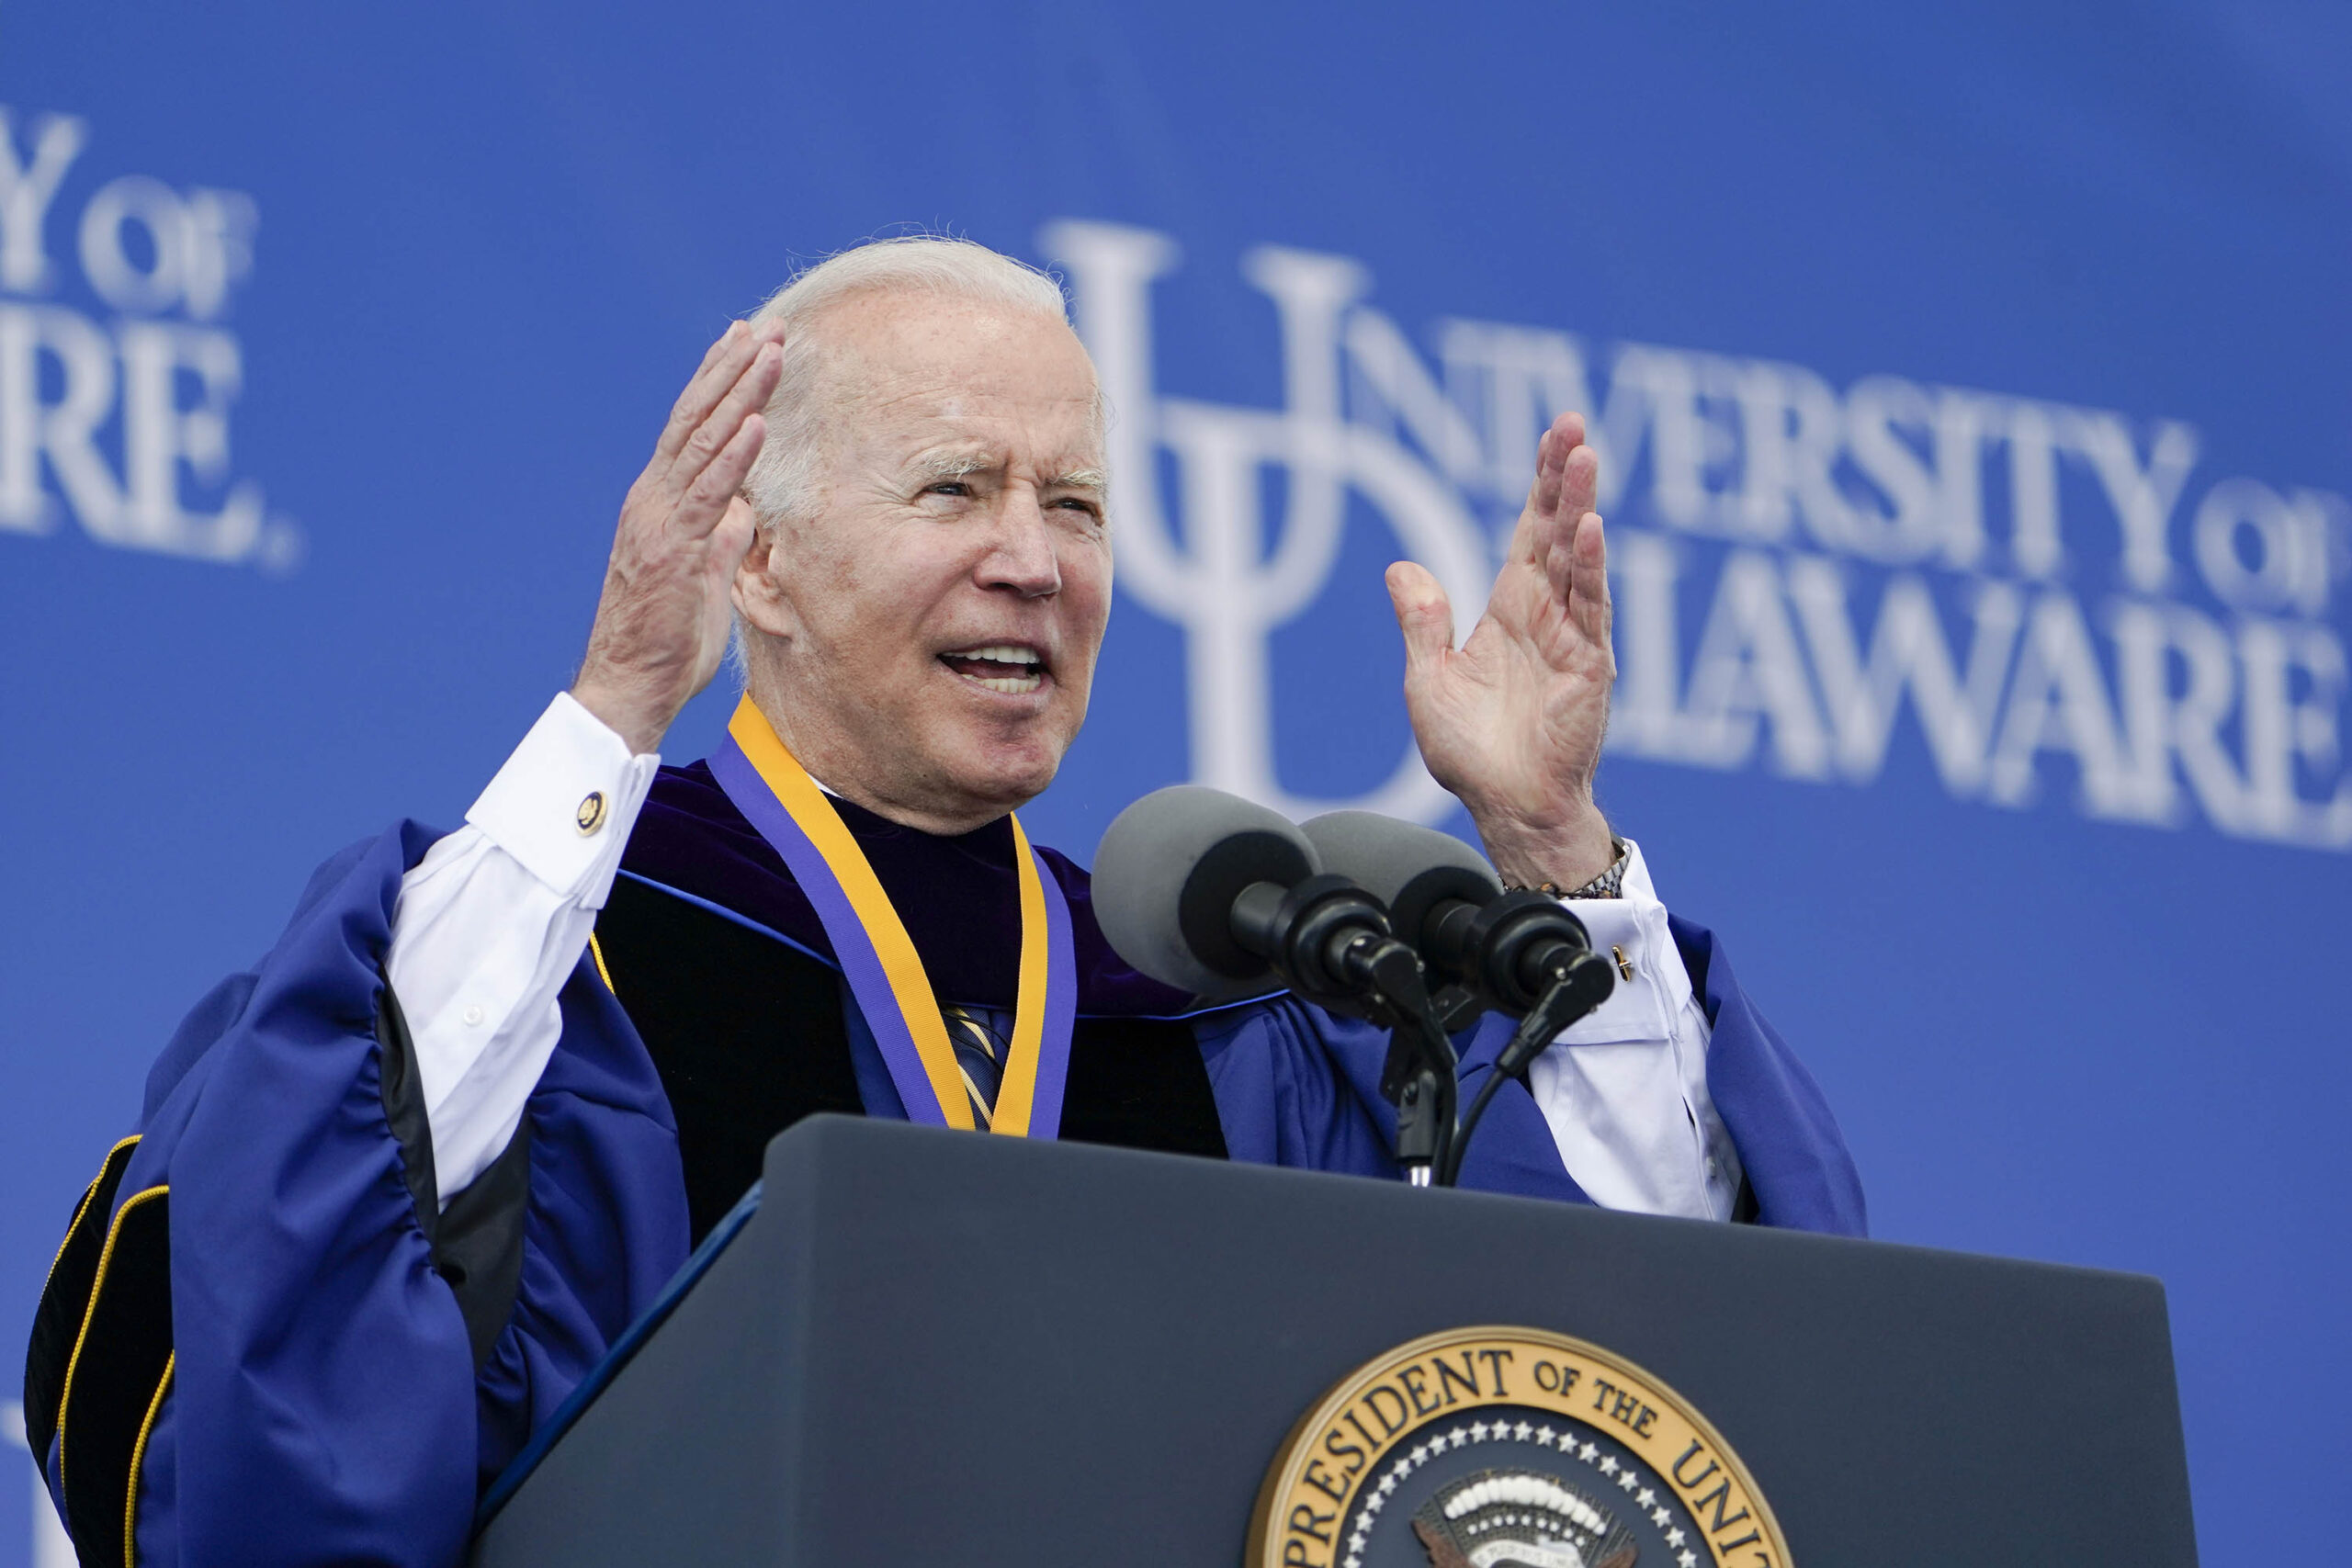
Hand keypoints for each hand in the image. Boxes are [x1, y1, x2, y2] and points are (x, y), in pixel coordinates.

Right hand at [573, 320, 783, 754]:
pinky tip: (756, 422)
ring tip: (771, 351)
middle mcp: (654, 499)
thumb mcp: (705, 579)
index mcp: (661, 503)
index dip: (719, 382)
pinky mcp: (674, 550)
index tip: (746, 340)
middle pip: (696, 419)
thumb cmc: (669, 640)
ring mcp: (660, 521)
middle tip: (768, 325)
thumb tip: (743, 511)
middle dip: (733, 368)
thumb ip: (721, 539)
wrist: (631, 685)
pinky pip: (708, 494)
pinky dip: (733, 455)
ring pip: (703, 443)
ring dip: (740, 394)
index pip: (693, 429)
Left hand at [1387, 411, 1617, 888]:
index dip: (1540, 485)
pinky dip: (1589, 569)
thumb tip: (1400, 566)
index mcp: (1510, 610)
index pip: (1529, 533)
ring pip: (1577, 558)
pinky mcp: (1590, 667)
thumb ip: (1423, 622)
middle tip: (1573, 422)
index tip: (1555, 436)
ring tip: (1584, 456)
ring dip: (1580, 507)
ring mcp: (1573, 637)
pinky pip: (1590, 609)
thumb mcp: (1429, 680)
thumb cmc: (1472, 754)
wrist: (1506, 807)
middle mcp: (1546, 614)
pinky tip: (1589, 529)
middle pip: (1557, 531)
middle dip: (1564, 477)